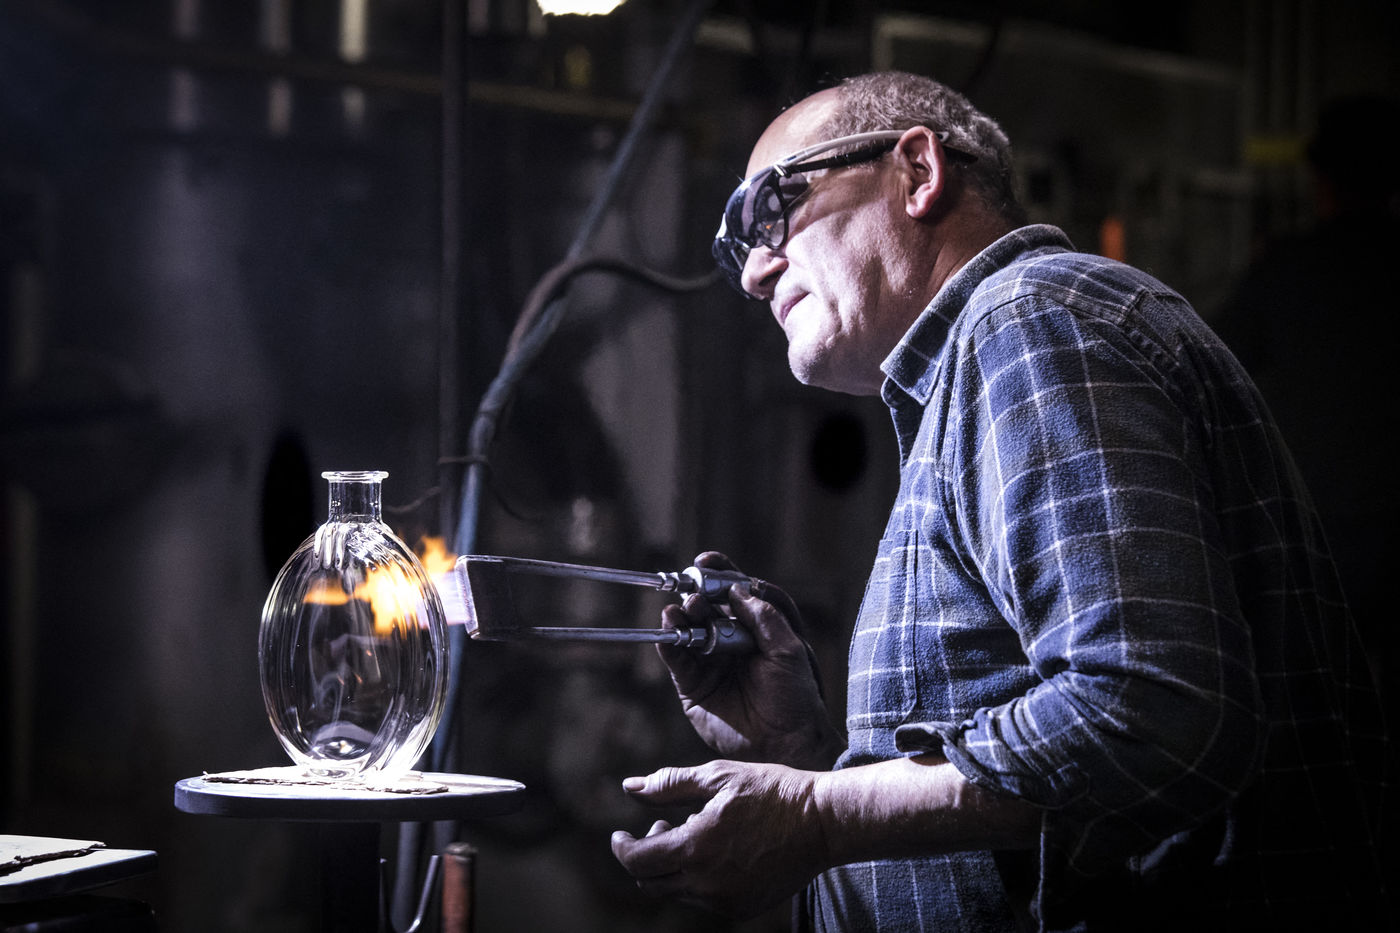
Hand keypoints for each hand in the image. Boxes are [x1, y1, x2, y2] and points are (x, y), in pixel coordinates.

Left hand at [611, 760, 828, 918]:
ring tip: (696, 834)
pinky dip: (697, 880)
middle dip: (645, 857)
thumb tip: (629, 787)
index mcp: (696, 848)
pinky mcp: (741, 909)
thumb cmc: (770, 791)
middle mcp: (706, 884)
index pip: (637, 862)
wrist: (822, 823)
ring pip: (676, 893)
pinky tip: (718, 852)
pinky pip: (703, 901)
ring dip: (672, 867)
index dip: (622, 848)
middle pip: (650, 884)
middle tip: (662, 828)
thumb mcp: (718, 777)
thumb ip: (669, 785)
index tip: (620, 835)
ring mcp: (725, 902)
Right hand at [660, 553, 841, 769]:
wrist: (787, 743)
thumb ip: (765, 618)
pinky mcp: (692, 686)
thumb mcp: (789, 650)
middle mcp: (729, 640)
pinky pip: (676, 658)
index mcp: (756, 627)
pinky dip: (668, 642)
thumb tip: (738, 589)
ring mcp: (709, 662)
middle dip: (699, 593)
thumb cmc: (796, 697)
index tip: (707, 560)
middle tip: (696, 591)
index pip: (734, 592)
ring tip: (683, 609)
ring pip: (688, 629)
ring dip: (682, 615)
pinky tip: (668, 626)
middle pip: (707, 606)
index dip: (720, 573)